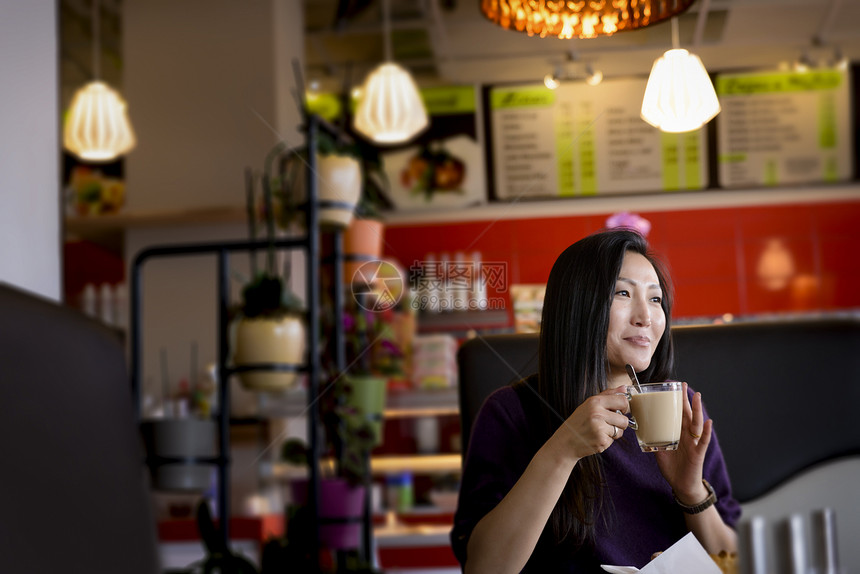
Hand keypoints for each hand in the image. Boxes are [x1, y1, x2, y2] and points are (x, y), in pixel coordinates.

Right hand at [551, 385, 630, 461]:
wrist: (566, 441)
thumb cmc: (578, 421)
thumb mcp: (590, 404)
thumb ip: (608, 395)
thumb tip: (624, 388)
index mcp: (595, 402)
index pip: (622, 401)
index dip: (624, 407)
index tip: (620, 410)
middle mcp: (597, 413)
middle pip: (624, 420)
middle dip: (619, 424)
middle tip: (607, 423)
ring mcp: (599, 428)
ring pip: (620, 431)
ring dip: (613, 433)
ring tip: (600, 431)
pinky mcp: (601, 441)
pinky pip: (613, 440)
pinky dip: (607, 440)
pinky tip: (596, 438)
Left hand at [655, 382, 711, 502]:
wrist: (681, 485)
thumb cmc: (672, 467)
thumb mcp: (659, 450)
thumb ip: (653, 439)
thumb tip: (640, 429)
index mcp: (678, 433)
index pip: (677, 414)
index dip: (675, 402)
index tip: (672, 388)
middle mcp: (687, 435)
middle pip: (687, 414)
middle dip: (685, 400)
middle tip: (683, 385)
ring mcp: (694, 443)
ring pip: (697, 423)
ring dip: (697, 409)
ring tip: (697, 396)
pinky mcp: (698, 453)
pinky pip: (704, 440)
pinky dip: (707, 431)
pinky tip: (709, 422)